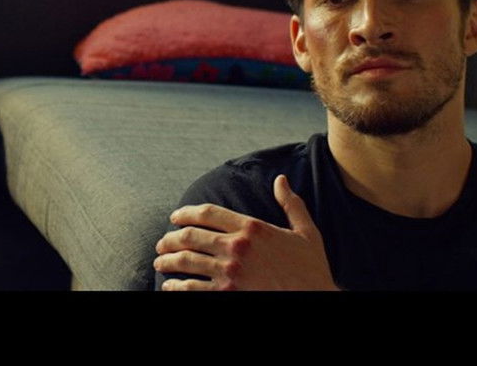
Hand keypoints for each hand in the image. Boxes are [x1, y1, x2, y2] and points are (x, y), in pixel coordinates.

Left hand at [154, 174, 338, 290]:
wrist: (316, 297)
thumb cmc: (311, 267)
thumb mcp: (306, 231)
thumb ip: (291, 204)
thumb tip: (281, 180)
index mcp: (253, 227)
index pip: (208, 212)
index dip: (186, 213)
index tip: (175, 216)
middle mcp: (238, 246)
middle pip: (191, 236)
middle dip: (170, 239)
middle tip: (162, 243)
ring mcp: (230, 272)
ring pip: (186, 262)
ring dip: (168, 261)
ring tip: (160, 263)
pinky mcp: (228, 295)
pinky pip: (192, 289)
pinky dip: (176, 287)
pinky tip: (170, 286)